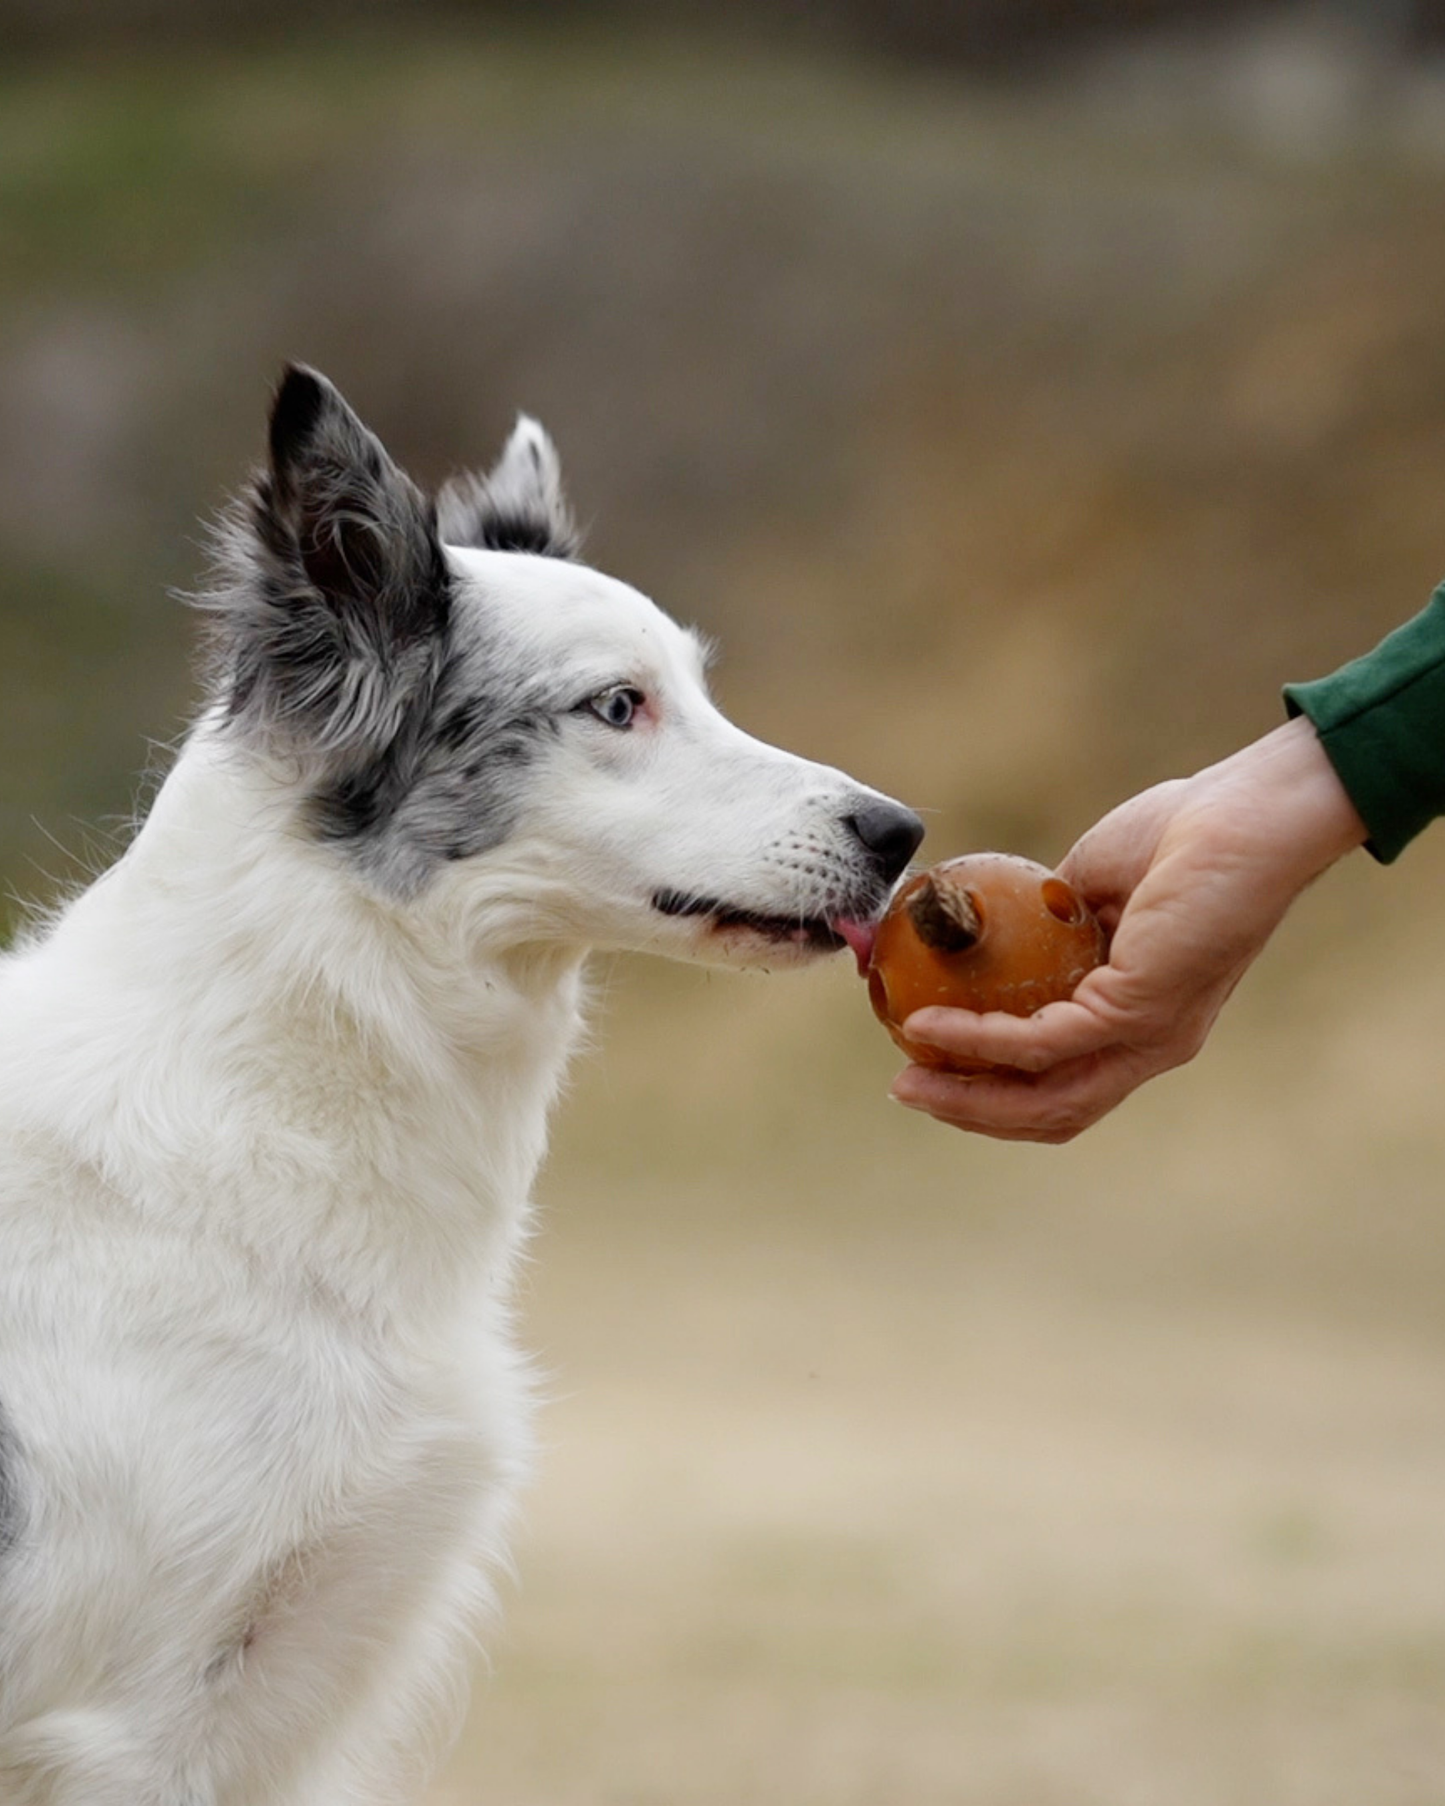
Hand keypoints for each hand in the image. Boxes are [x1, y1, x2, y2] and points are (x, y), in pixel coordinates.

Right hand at [889, 718, 1366, 1141]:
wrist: (1248, 811)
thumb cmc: (1185, 832)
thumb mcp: (1093, 882)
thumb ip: (1049, 918)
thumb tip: (994, 921)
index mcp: (1144, 1018)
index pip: (1066, 1082)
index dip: (998, 1089)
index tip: (934, 1067)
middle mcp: (1151, 1045)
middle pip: (1050, 1111)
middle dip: (972, 1112)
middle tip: (908, 1089)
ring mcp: (1150, 1037)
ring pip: (1046, 1099)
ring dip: (969, 1100)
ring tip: (909, 1079)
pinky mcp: (1139, 1012)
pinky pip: (1042, 1042)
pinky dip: (980, 1041)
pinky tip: (933, 1026)